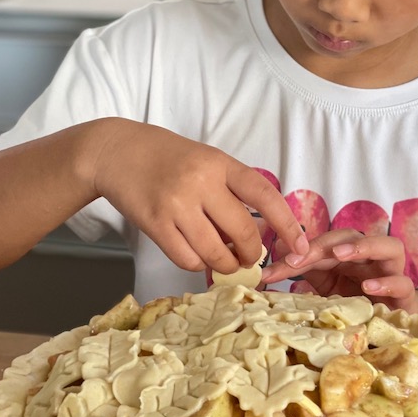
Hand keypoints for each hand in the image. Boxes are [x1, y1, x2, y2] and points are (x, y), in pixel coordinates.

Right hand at [91, 120, 306, 272]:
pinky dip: (197, 264)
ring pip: (215, 252)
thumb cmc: (168, 158)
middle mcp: (201, 182)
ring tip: (223, 261)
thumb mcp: (207, 160)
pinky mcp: (154, 224)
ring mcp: (176, 204)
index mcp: (221, 163)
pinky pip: (187, 259)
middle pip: (243, 232)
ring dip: (225, 265)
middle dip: (252, 254)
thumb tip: (257, 235)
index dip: (287, 225)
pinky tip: (196, 254)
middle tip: (248, 258)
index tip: (301, 247)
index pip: (265, 196)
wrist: (116, 151)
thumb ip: (231, 190)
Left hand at [260, 229, 417, 313]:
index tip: (273, 270)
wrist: (394, 323)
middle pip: (351, 237)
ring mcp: (392, 271)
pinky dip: (386, 282)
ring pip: (387, 246)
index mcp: (350, 253)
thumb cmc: (359, 301)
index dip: (299, 253)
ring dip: (363, 246)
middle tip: (302, 256)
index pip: (323, 244)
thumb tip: (275, 258)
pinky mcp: (406, 293)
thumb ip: (307, 272)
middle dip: (325, 244)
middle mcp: (371, 256)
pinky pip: (402, 282)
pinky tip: (369, 286)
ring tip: (340, 254)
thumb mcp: (327, 288)